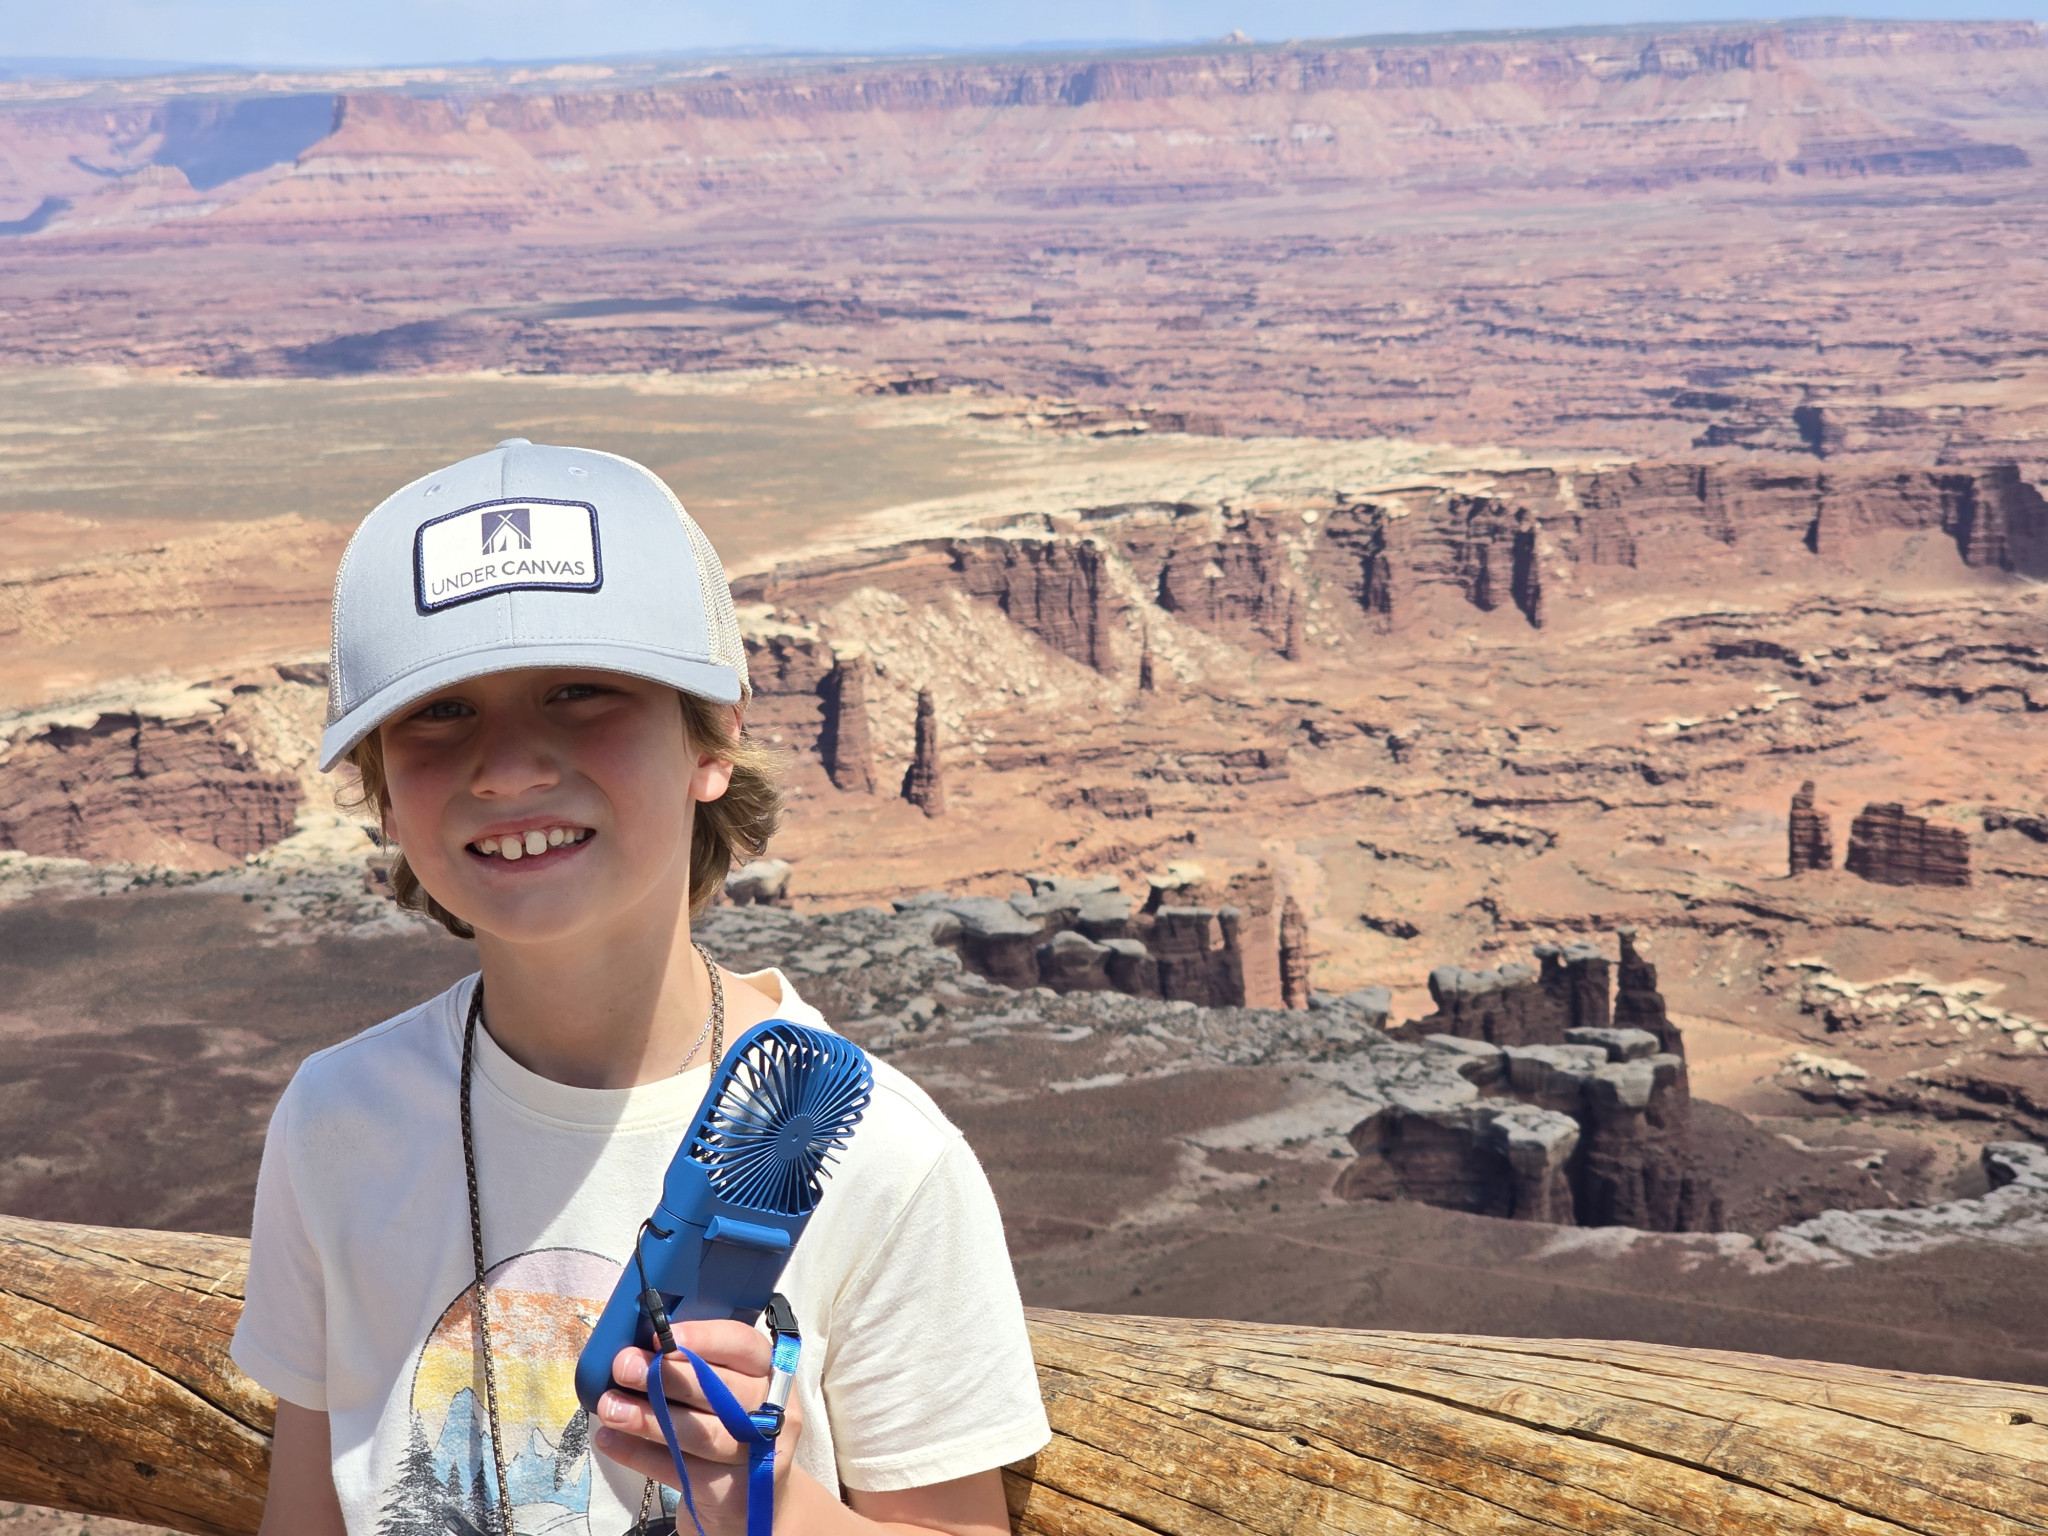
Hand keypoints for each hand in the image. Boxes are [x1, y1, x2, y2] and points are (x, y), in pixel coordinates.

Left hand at [591, 1320, 801, 1535]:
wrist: (742, 1490)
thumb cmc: (723, 1420)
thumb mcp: (721, 1384)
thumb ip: (692, 1364)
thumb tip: (637, 1347)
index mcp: (768, 1368)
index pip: (742, 1344)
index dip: (702, 1337)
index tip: (658, 1337)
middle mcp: (771, 1408)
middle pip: (721, 1389)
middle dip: (667, 1376)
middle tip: (623, 1367)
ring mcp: (755, 1452)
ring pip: (701, 1432)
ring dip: (649, 1418)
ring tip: (610, 1408)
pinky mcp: (731, 1489)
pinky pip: (680, 1469)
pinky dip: (640, 1454)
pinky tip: (610, 1440)